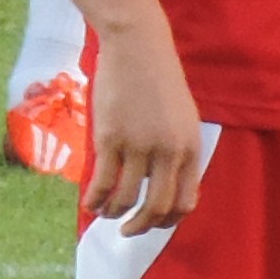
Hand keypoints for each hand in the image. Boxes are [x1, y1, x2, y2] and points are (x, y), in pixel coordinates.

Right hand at [86, 25, 204, 234]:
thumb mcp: (182, 117)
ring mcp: (138, 146)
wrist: (138, 47)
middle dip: (141, 227)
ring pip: (127, 199)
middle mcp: (168, 151)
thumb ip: (177, 151)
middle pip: (157, 207)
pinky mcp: (110, 138)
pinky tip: (90, 204)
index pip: (186, 201)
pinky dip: (94, 200)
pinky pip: (102, 182)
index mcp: (190, 147)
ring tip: (106, 214)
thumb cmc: (159, 81)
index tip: (154, 222)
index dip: (169, 220)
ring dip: (114, 214)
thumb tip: (163, 187)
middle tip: (129, 231)